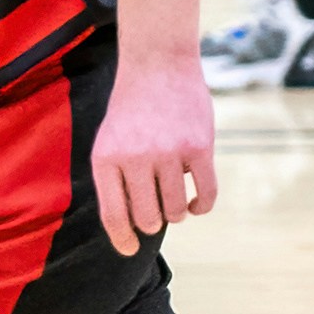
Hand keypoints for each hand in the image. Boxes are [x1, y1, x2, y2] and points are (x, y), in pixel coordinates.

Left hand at [90, 57, 217, 255]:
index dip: (122, 239)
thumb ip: (116, 179)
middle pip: (148, 218)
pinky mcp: (199, 147)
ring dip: (177, 212)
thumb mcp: (109, 140)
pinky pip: (206, 195)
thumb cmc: (132, 108)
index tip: (130, 250)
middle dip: (153, 221)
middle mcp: (135, 158)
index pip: (113, 214)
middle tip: (157, 209)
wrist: (158, 63)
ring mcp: (169, 152)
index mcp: (106, 158)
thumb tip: (133, 226)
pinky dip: (202, 206)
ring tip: (175, 199)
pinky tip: (197, 203)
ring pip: (176, 209)